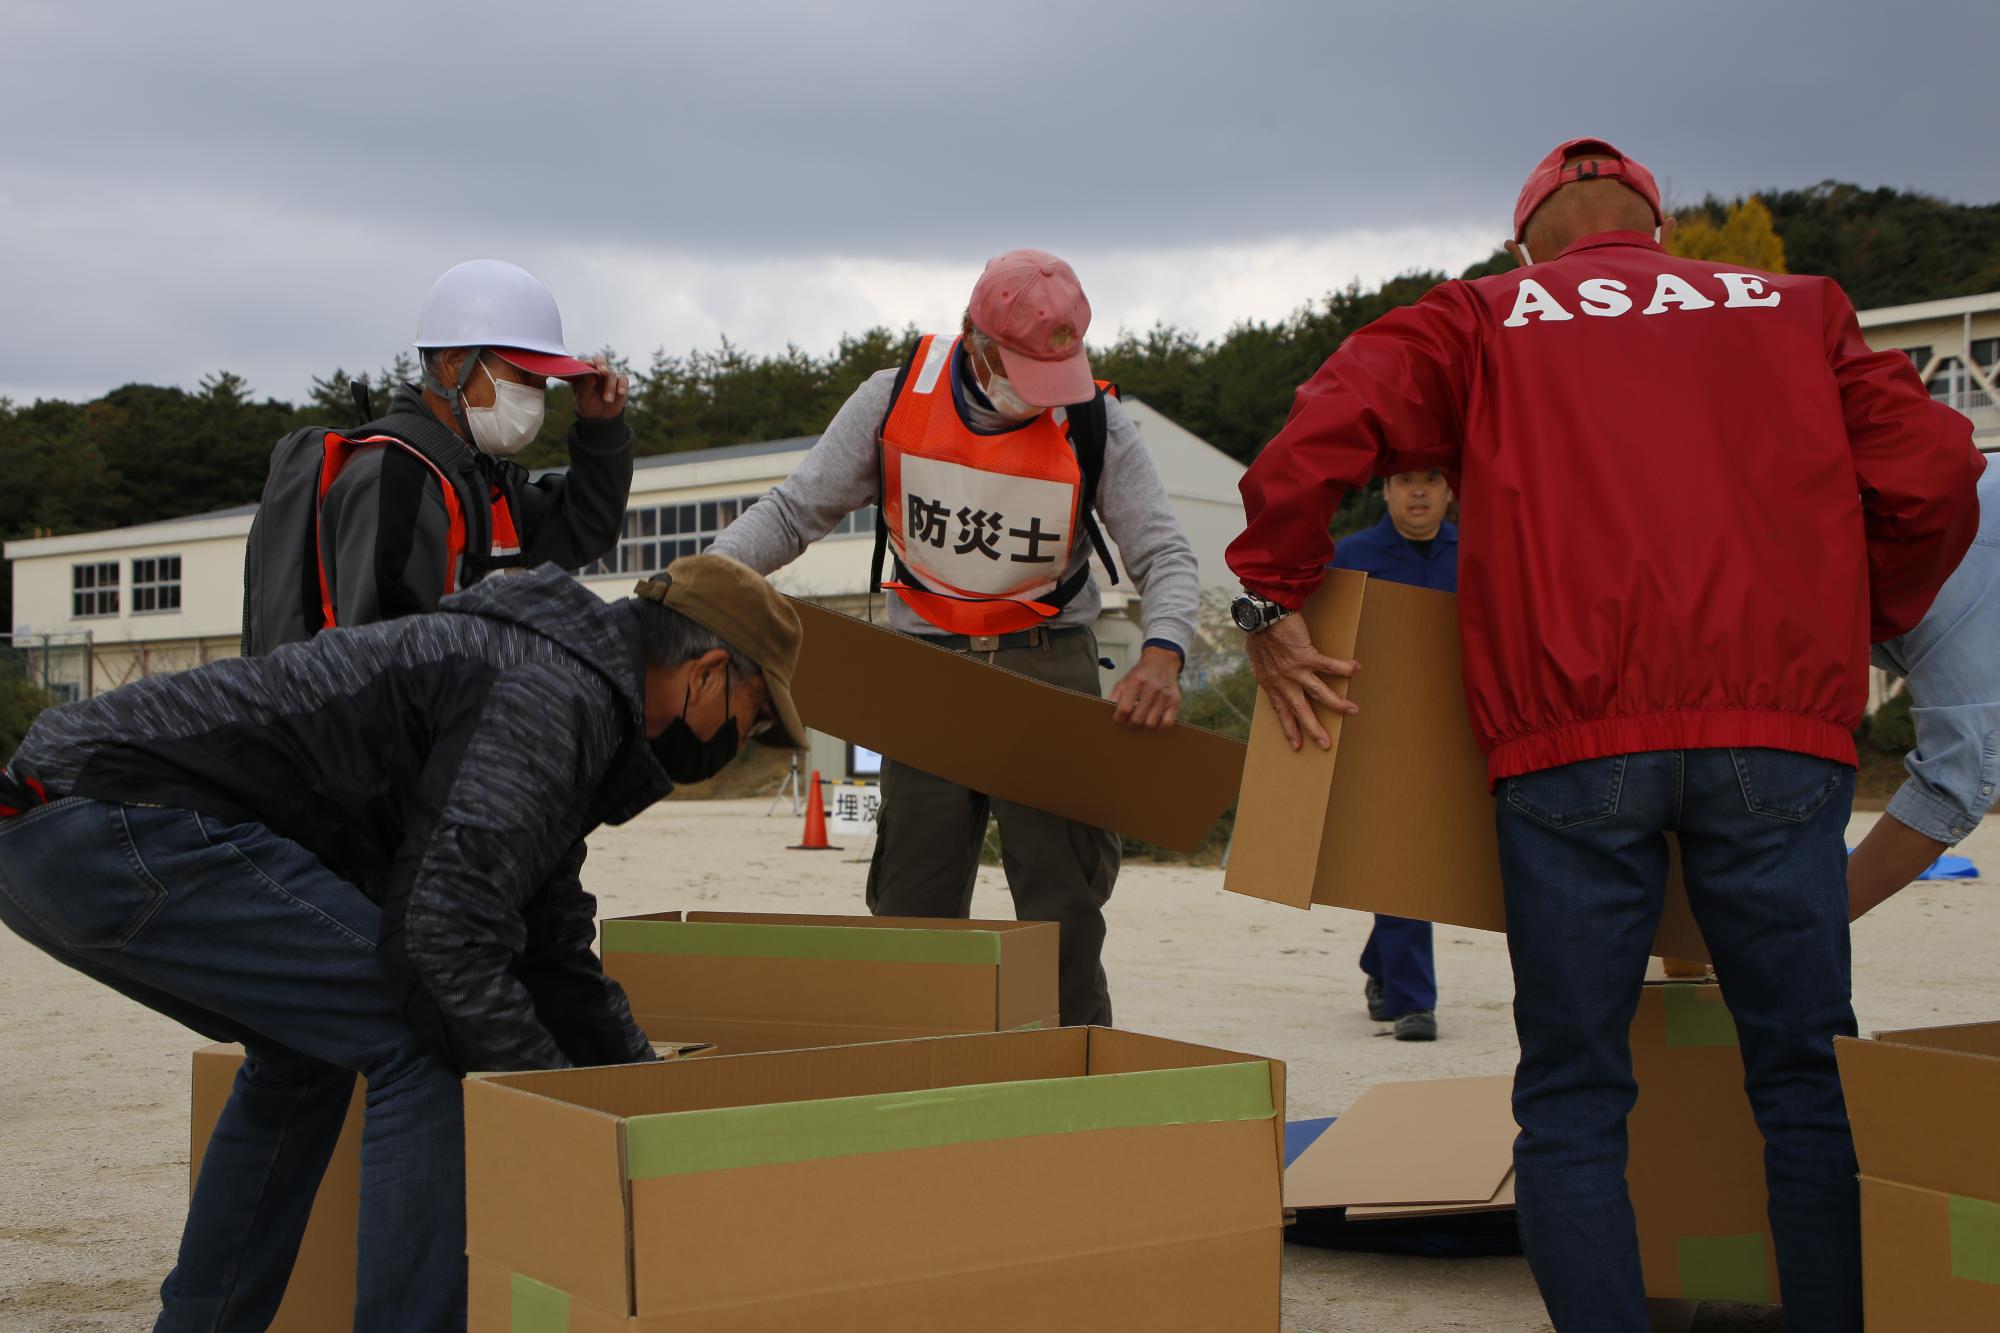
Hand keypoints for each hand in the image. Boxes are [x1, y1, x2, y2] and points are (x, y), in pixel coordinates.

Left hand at [573, 356, 629, 420]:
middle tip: (603, 372)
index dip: (587, 362)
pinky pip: (623, 380)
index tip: (589, 364)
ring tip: (607, 400)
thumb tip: (590, 375)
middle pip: (600, 361)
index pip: (585, 363)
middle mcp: (596, 371)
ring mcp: (608, 376)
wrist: (599, 417)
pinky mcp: (620, 382)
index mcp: (584, 372)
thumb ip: (585, 387)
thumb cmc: (587, 405)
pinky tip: (621, 393)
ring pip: (611, 374)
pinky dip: (623, 386)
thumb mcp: (582, 400)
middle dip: (601, 365)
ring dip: (610, 387)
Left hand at [1108, 646, 1183, 731]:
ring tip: (1140, 724)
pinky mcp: (1175, 701)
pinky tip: (1153, 724)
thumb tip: (1107, 712)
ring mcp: (1165, 696)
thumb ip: (1115, 696)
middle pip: (1137, 719)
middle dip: (1130, 726)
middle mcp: (1152, 688)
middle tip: (1128, 726)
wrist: (1161, 662)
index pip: (1124, 709)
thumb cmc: (1141, 674)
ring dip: (1143, 728)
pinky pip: (1167, 723)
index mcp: (1136, 682)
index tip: (1118, 721)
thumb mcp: (1124, 680)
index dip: (1119, 719)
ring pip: (1151, 724)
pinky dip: (1159, 728)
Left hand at [1243, 614, 1358, 751]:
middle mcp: (1284, 682)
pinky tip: (1355, 669)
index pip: (1281, 712)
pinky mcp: (1307, 656)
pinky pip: (1329, 666)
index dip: (1289, 729)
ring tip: (1353, 710)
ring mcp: (1296, 671)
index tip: (1297, 745)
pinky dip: (1343, 668)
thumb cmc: (1258, 635)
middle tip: (1326, 744)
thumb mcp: (1256, 660)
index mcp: (1271, 684)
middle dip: (1314, 729)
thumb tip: (1268, 672)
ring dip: (1338, 704)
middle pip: (1301, 711)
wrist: (1261, 618)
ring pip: (1320, 694)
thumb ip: (1265, 670)